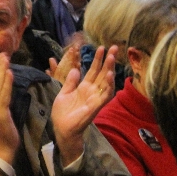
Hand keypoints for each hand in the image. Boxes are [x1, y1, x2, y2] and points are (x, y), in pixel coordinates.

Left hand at [51, 45, 116, 165]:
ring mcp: (95, 98)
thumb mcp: (64, 92)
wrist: (61, 128)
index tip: (101, 47)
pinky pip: (105, 95)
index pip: (93, 70)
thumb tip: (76, 69)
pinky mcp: (96, 106)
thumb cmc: (62, 112)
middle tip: (115, 47)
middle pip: (102, 73)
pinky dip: (108, 85)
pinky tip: (109, 75)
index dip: (97, 59)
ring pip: (106, 81)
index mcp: (84, 87)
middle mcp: (92, 91)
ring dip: (110, 69)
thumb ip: (70, 81)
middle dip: (108, 60)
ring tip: (112, 57)